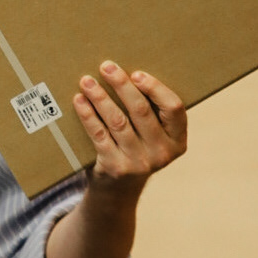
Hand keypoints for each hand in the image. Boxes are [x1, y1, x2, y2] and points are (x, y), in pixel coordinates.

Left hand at [73, 62, 186, 196]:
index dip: (155, 88)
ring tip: (87, 81)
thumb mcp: (153, 137)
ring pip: (118, 121)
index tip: (136, 73)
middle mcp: (162, 153)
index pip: (174, 108)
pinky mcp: (115, 167)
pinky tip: (79, 101)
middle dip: (122, 85)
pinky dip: (88, 115)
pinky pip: (99, 135)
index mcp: (177, 140)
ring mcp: (139, 163)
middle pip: (141, 111)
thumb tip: (126, 73)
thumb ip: (151, 113)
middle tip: (106, 66)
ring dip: (100, 97)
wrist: (118, 191)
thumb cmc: (136, 149)